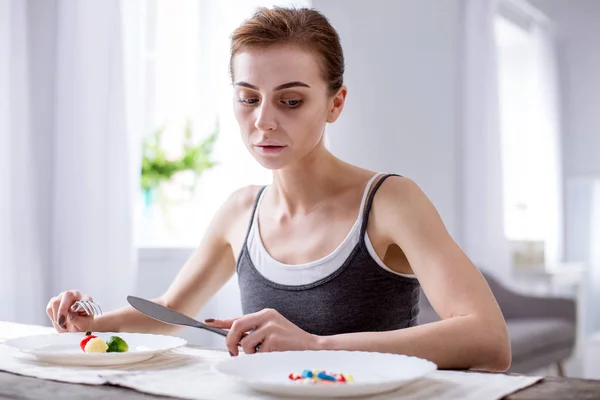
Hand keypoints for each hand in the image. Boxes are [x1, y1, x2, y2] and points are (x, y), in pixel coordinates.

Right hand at [46, 290, 93, 332]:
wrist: (76, 326)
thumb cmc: (82, 324)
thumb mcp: (83, 325)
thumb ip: (77, 319)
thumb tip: (70, 313)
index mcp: (87, 300)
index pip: (83, 299)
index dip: (78, 304)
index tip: (73, 310)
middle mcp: (75, 295)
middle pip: (67, 295)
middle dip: (62, 310)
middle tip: (61, 323)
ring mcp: (64, 296)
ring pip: (56, 302)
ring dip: (57, 316)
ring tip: (63, 324)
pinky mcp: (55, 301)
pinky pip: (49, 308)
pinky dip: (52, 317)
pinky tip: (59, 321)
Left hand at [205, 308, 320, 355]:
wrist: (310, 345)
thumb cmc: (288, 341)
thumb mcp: (270, 330)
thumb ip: (253, 331)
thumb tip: (233, 338)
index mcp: (265, 313)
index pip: (238, 317)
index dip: (222, 321)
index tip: (208, 322)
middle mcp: (266, 316)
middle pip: (237, 326)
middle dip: (231, 341)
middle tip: (234, 351)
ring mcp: (271, 327)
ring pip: (245, 343)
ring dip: (250, 353)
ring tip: (263, 352)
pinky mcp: (274, 339)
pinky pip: (257, 353)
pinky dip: (261, 357)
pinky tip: (273, 353)